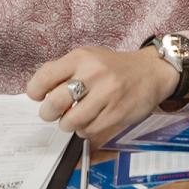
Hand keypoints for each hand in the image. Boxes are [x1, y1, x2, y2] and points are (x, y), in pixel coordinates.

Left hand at [28, 46, 179, 148]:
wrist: (152, 71)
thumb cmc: (114, 68)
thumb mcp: (89, 58)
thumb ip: (62, 70)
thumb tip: (36, 91)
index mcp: (82, 57)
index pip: (43, 78)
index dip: (36, 92)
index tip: (41, 96)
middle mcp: (94, 73)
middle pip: (53, 104)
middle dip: (50, 113)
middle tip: (56, 111)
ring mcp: (107, 94)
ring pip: (69, 122)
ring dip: (69, 123)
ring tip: (78, 115)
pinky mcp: (117, 112)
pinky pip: (88, 130)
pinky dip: (87, 129)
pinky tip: (95, 118)